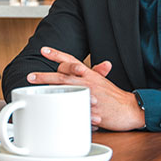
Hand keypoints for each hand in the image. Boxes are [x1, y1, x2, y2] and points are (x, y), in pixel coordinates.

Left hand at [26, 46, 144, 130]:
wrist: (130, 109)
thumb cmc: (115, 97)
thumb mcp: (102, 82)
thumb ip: (89, 74)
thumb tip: (77, 69)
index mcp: (89, 74)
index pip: (71, 60)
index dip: (57, 54)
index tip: (43, 50)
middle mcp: (88, 82)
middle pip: (63, 75)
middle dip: (45, 76)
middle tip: (30, 76)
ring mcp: (89, 95)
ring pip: (67, 90)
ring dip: (51, 91)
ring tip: (36, 93)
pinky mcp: (91, 109)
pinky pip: (76, 109)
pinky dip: (65, 109)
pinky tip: (52, 111)